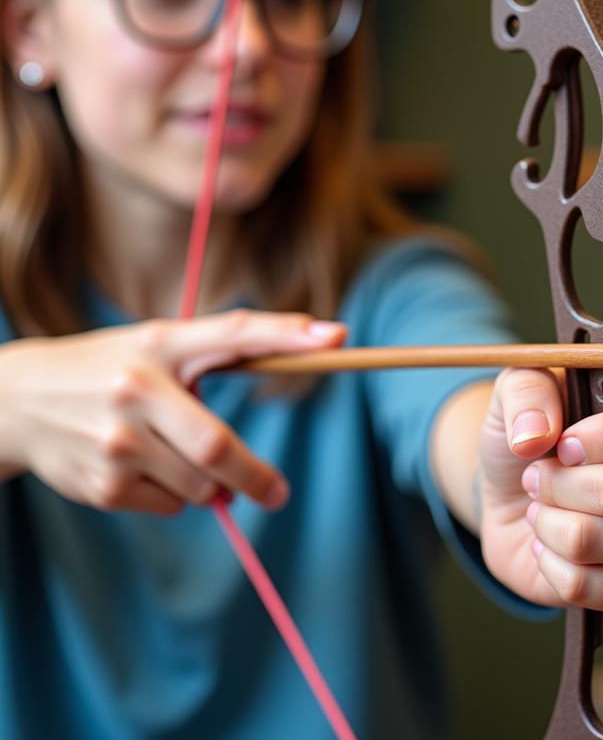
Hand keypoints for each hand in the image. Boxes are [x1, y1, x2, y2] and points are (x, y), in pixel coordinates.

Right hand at [0, 310, 344, 515]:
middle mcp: (138, 389)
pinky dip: (174, 496)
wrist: (17, 401)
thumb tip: (268, 407)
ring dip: (208, 483)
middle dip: (256, 477)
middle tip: (277, 493)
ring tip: (170, 455)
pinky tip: (139, 468)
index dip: (287, 334)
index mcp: (159, 344)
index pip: (233, 333)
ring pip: (200, 485)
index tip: (335, 337)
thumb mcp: (155, 347)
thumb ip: (213, 364)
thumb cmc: (109, 369)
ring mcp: (117, 442)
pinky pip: (171, 505)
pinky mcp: (103, 485)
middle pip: (218, 449)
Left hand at [478, 369, 602, 612]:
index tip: (564, 442)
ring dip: (547, 521)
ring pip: (593, 538)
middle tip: (539, 474)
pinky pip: (583, 585)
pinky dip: (548, 561)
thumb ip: (525, 389)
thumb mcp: (520, 387)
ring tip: (544, 506)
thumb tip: (536, 435)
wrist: (518, 493)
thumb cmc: (537, 431)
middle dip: (556, 483)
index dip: (601, 437)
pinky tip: (552, 543)